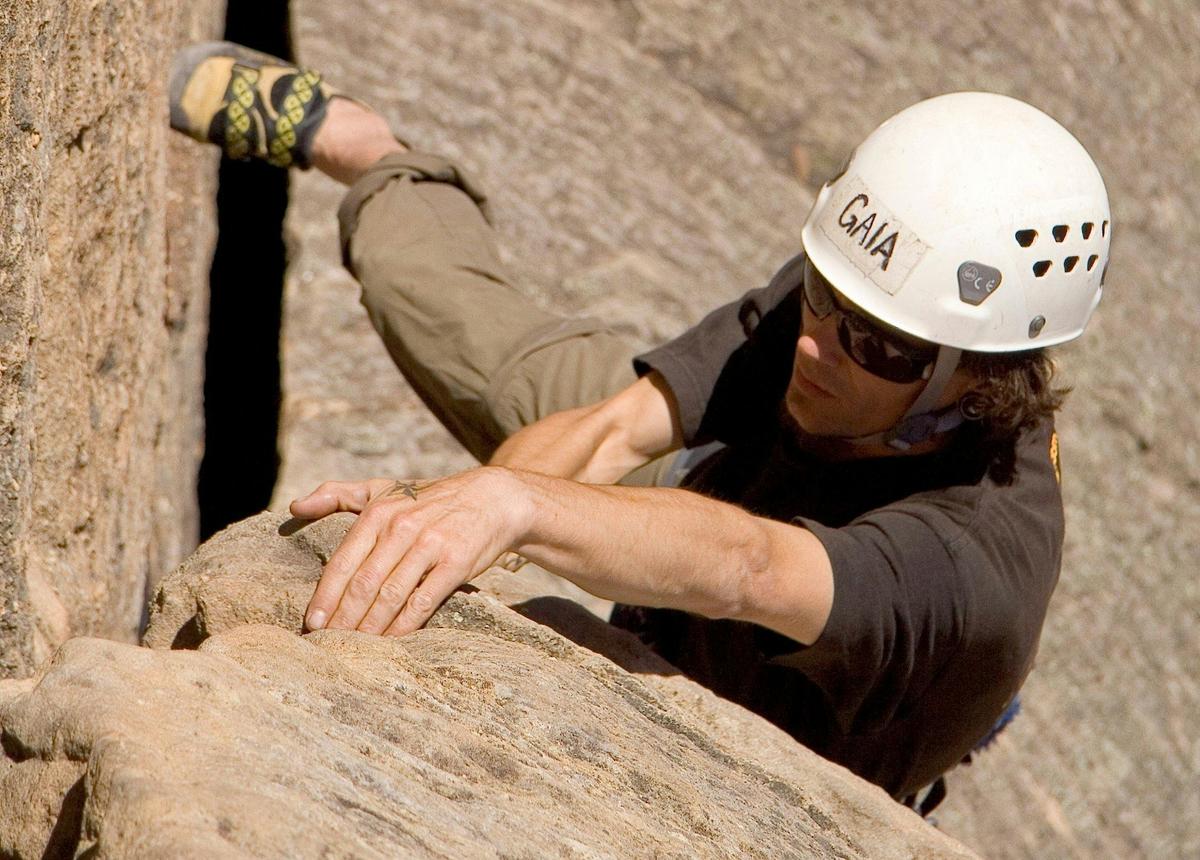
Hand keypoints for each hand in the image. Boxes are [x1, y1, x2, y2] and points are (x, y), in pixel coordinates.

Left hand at [292, 467, 529, 635]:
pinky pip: (423, 601)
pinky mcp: (455, 563)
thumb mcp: (384, 488)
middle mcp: (401, 528)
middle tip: (327, 644)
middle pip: (364, 583)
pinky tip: (391, 642)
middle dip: (342, 618)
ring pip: (390, 595)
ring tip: (354, 649)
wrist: (492, 498)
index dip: (325, 595)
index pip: (344, 561)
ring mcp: (430, 546)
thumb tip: (295, 508)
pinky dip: (404, 626)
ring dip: (370, 627)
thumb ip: (338, 494)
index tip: (311, 623)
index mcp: (379, 512)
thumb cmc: (430, 499)